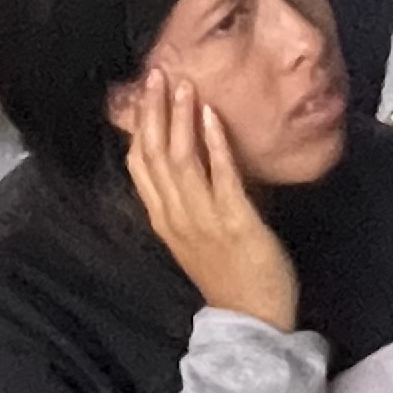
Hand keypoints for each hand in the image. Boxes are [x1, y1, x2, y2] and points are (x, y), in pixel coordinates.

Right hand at [126, 69, 296, 329]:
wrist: (254, 318)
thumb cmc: (228, 274)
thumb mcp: (193, 236)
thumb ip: (185, 201)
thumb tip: (186, 158)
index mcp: (163, 219)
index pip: (139, 166)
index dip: (139, 127)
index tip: (141, 94)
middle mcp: (176, 216)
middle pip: (155, 156)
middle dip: (155, 112)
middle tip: (158, 74)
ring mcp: (204, 219)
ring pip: (182, 161)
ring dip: (181, 119)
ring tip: (183, 85)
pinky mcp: (236, 221)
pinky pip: (221, 176)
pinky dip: (214, 143)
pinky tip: (211, 116)